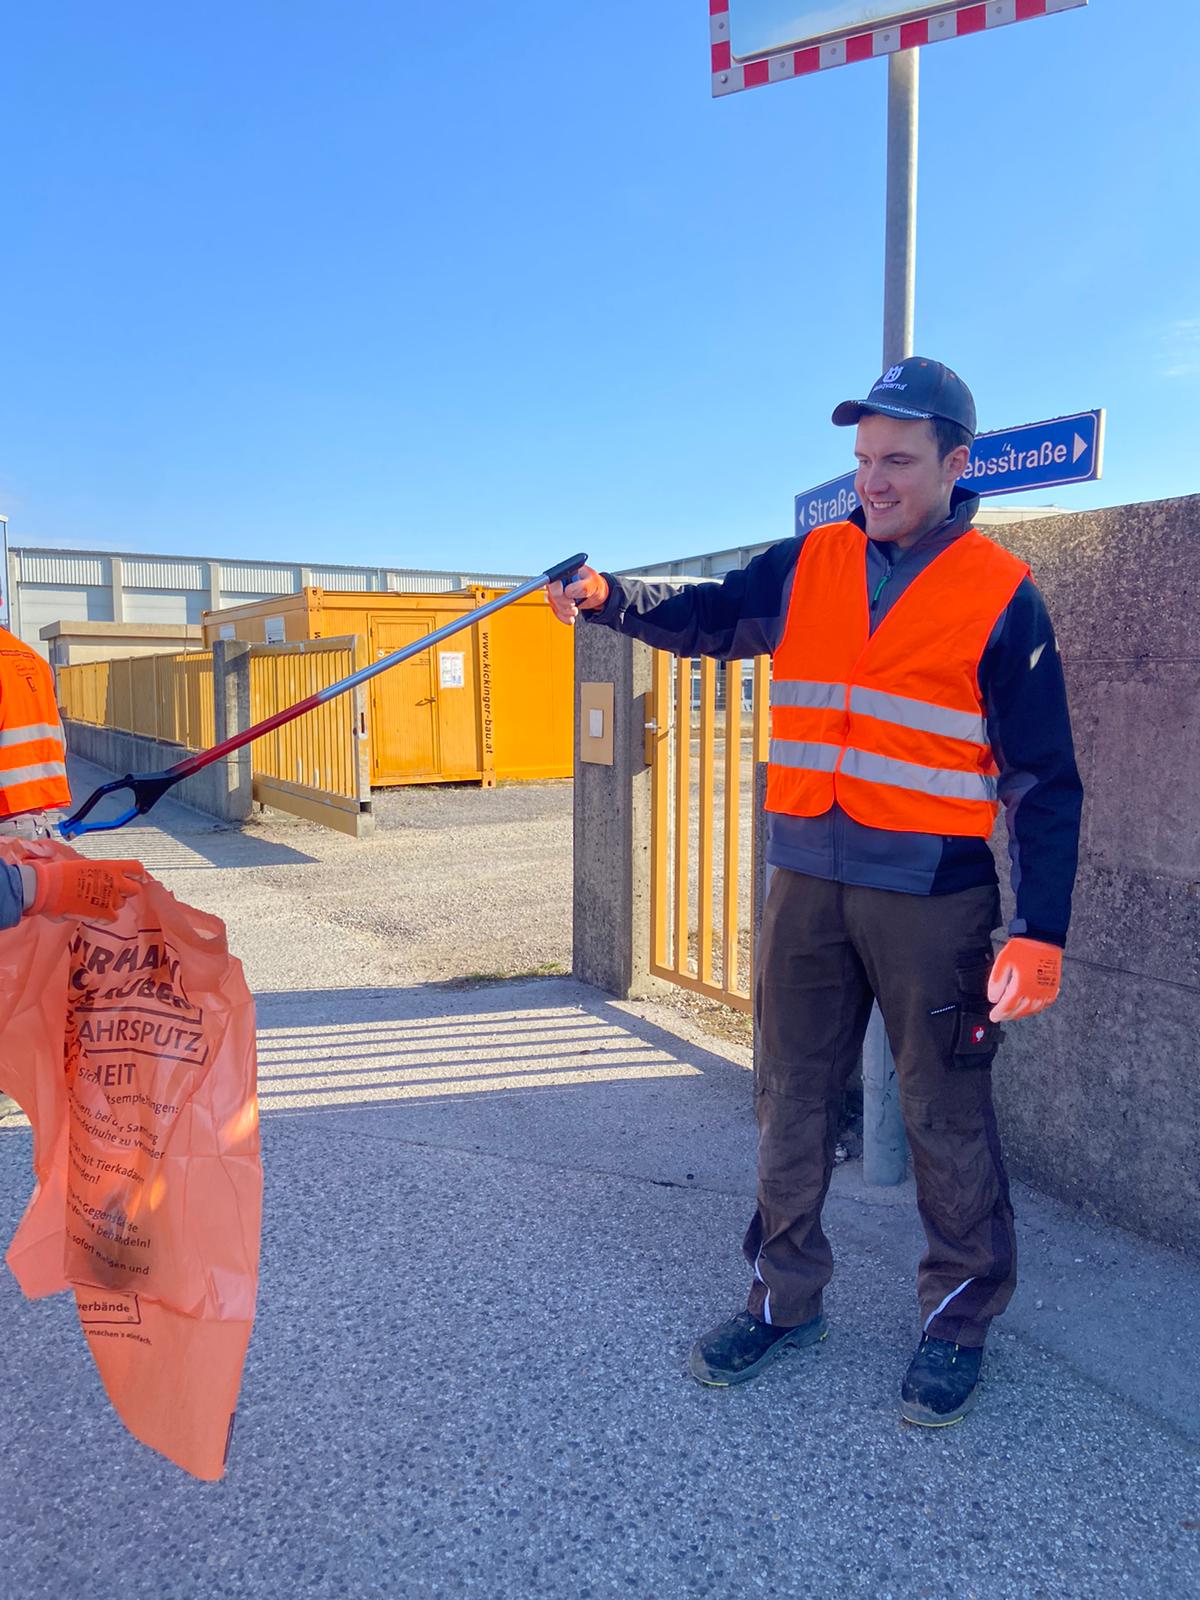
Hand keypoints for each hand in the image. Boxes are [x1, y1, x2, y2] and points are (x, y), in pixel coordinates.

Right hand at [24, 859, 145, 922]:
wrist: (48, 888)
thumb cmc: (60, 875)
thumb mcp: (84, 866)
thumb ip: (98, 873)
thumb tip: (98, 880)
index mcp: (110, 866)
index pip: (136, 868)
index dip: (138, 875)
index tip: (138, 878)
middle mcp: (115, 881)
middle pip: (134, 889)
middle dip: (126, 892)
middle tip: (112, 894)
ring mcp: (111, 898)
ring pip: (121, 904)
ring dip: (111, 905)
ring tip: (93, 903)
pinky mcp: (104, 913)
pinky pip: (112, 918)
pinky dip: (103, 918)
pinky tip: (91, 914)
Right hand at [546, 566, 608, 624]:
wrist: (597, 593)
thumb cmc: (595, 583)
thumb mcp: (593, 583)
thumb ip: (583, 586)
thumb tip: (568, 591)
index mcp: (566, 571)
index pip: (553, 581)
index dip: (557, 593)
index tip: (569, 599)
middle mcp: (559, 580)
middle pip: (552, 594)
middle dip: (563, 604)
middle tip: (574, 605)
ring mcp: (558, 591)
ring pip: (553, 604)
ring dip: (564, 612)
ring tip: (575, 611)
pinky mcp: (559, 600)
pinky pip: (556, 610)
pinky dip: (562, 616)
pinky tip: (570, 618)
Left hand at [987, 937, 1062, 1022]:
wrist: (1043, 938)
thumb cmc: (1023, 948)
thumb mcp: (1003, 962)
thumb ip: (996, 982)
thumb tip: (992, 998)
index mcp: (1021, 987)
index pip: (1007, 1007)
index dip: (999, 1014)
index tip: (993, 1017)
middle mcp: (1035, 992)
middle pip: (1020, 1011)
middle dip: (1008, 1015)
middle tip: (1001, 1015)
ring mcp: (1046, 990)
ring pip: (1033, 1010)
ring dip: (1021, 1013)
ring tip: (1013, 1012)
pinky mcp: (1053, 986)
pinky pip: (1045, 1003)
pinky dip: (1036, 1007)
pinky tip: (1031, 1005)